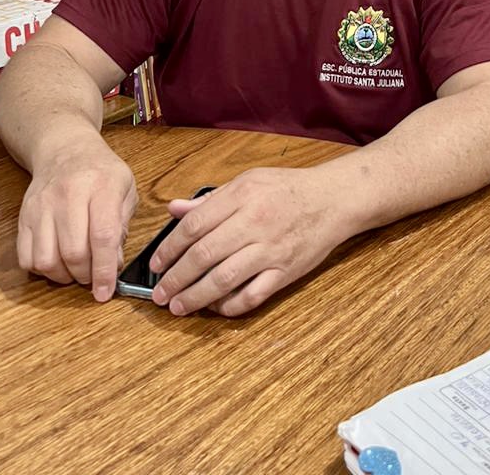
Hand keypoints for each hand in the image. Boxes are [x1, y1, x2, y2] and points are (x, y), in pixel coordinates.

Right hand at [17, 136, 137, 301]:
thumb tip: (113, 263)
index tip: (106, 292)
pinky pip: (25, 257)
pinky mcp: (23, 217)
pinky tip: (57, 262)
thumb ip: (123, 225)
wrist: (64, 149)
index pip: (102, 236)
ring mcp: (41, 206)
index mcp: (101, 186)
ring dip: (63, 276)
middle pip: (73, 252)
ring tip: (76, 270)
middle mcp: (68, 195)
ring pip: (46, 259)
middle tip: (94, 277)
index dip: (105, 270)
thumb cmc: (100, 171)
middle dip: (86, 276)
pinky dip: (41, 270)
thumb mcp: (125, 187)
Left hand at [149, 165, 350, 316]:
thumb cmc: (288, 188)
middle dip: (176, 278)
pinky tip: (216, 308)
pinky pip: (253, 295)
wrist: (333, 199)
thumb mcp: (249, 181)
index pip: (195, 225)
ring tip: (178, 307)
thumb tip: (174, 209)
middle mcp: (254, 222)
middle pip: (204, 255)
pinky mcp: (286, 271)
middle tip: (160, 294)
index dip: (170, 248)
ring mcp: (270, 249)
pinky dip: (231, 306)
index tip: (156, 264)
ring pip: (224, 279)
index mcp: (242, 195)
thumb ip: (210, 199)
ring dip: (196, 297)